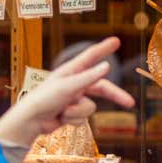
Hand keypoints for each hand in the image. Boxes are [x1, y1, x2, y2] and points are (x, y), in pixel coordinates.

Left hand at [0, 37, 134, 148]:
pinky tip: (60, 118)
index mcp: (71, 72)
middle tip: (130, 103)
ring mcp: (74, 99)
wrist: (31, 121)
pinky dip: (73, 121)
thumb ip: (88, 78)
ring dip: (78, 112)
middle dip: (114, 96)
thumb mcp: (68, 87)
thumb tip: (107, 67)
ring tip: (63, 111)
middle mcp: (75, 84)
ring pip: (90, 108)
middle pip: (102, 88)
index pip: (91, 57)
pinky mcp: (72, 113)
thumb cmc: (45, 99)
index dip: (104, 49)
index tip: (116, 41)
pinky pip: (83, 119)